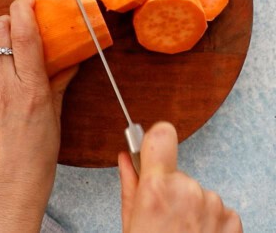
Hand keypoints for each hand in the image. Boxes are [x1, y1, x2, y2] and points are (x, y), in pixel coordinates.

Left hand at [0, 0, 77, 232]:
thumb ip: (58, 84)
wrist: (4, 196)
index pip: (24, 34)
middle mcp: (2, 88)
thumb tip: (69, 61)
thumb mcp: (54, 119)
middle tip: (17, 24)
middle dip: (7, 19)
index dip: (24, 7)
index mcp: (30, 89)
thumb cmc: (35, 161)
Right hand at [118, 122, 242, 232]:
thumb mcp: (130, 222)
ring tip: (181, 232)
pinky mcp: (232, 218)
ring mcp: (212, 204)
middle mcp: (187, 190)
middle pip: (177, 172)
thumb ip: (129, 183)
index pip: (162, 135)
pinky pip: (216, 207)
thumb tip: (126, 157)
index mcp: (156, 189)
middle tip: (164, 217)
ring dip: (191, 206)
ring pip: (196, 190)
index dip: (156, 138)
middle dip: (170, 189)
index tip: (154, 146)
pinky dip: (209, 219)